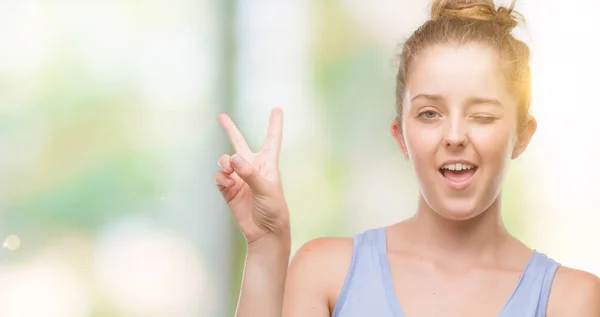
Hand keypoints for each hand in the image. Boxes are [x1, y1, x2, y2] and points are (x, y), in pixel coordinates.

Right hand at [214, 108, 289, 244]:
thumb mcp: (266, 189)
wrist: (265, 233)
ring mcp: (239, 178)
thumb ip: (250, 173)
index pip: (272, 139)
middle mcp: (252, 167)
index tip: (277, 109)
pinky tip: (227, 182)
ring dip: (224, 162)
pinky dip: (221, 177)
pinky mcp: (229, 190)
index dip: (274, 124)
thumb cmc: (273, 209)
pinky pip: (219, 177)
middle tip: (220, 115)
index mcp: (268, 163)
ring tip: (229, 169)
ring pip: (225, 160)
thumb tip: (233, 159)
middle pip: (239, 143)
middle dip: (229, 129)